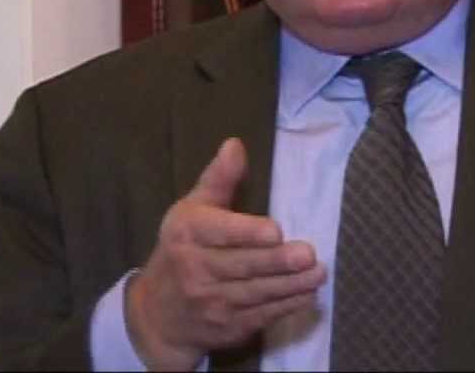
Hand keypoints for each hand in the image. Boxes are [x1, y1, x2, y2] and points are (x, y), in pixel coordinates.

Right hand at [125, 138, 324, 370]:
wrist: (157, 315)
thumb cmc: (182, 250)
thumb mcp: (190, 210)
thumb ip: (218, 180)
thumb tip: (236, 145)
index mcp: (186, 235)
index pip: (218, 233)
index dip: (246, 233)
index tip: (275, 231)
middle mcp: (195, 270)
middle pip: (241, 265)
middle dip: (276, 262)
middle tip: (307, 254)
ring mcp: (211, 303)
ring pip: (255, 293)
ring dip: (290, 285)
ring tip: (317, 273)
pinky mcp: (227, 328)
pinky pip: (261, 316)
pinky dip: (286, 306)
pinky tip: (307, 294)